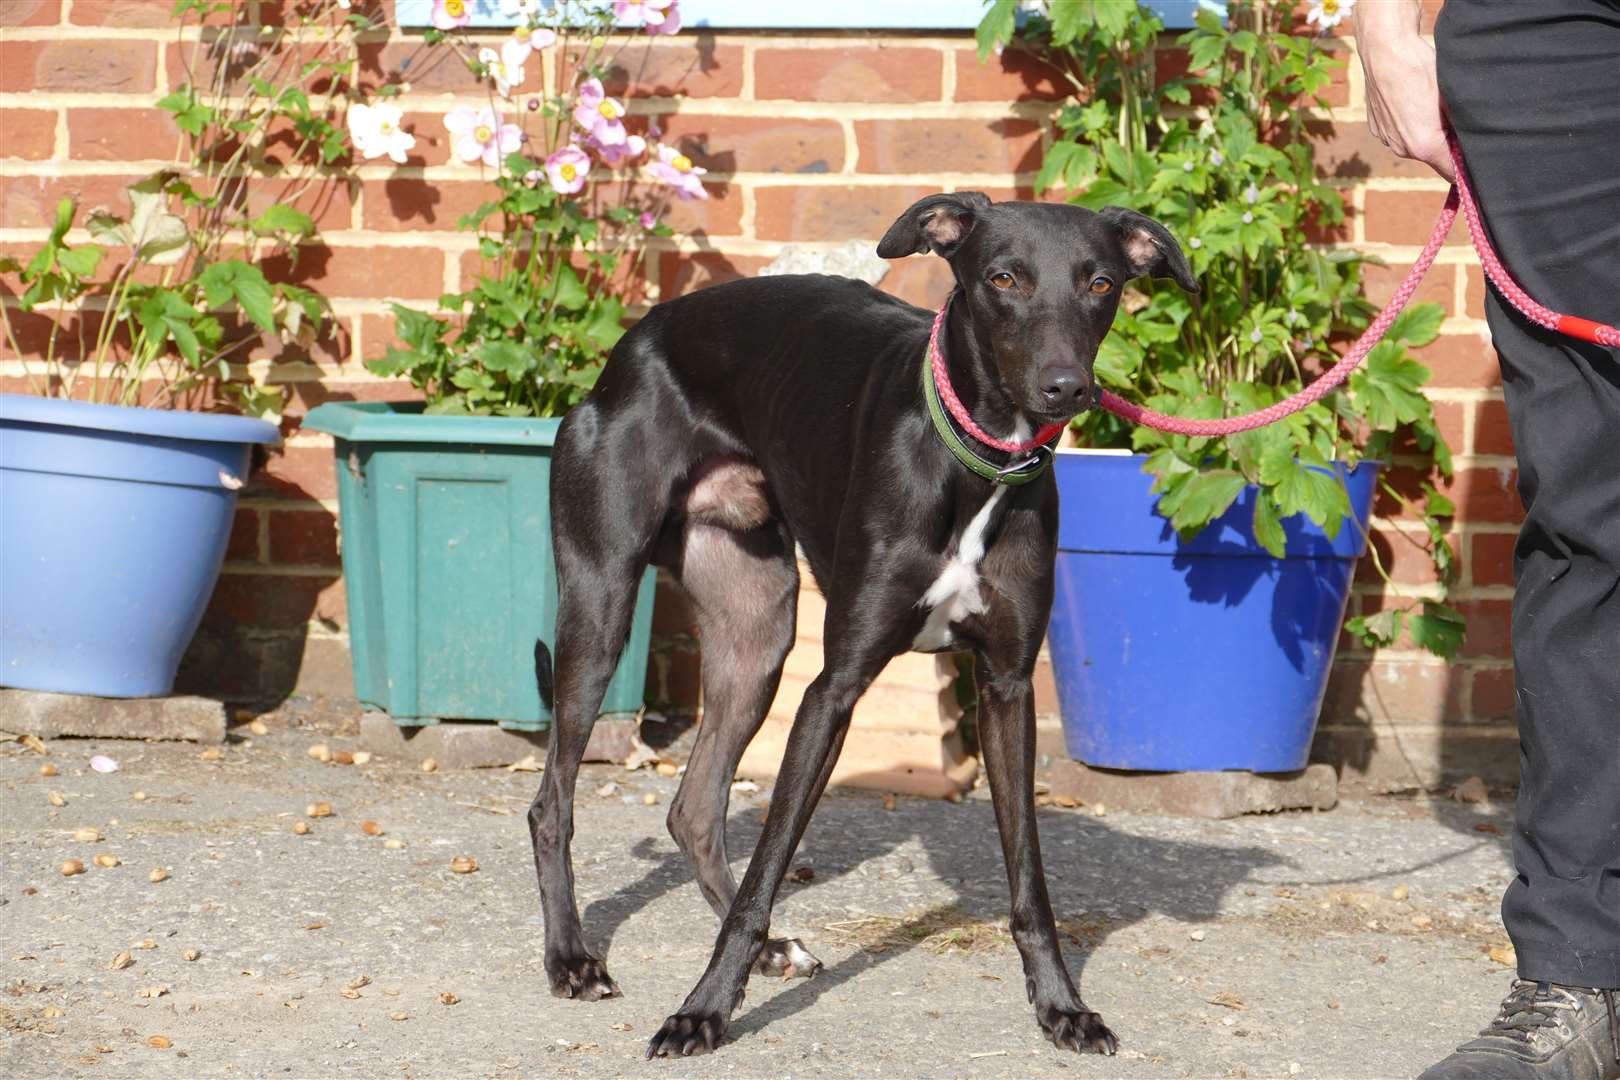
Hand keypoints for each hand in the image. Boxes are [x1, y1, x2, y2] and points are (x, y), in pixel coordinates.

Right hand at [1353, 1, 1454, 181]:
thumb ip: (1460, 128)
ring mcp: (1387, 139)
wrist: (1386, 51)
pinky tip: (1411, 103)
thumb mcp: (1452, 99)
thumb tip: (1469, 142)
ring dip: (1426, 133)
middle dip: (1445, 145)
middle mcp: (1402, 149)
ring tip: (1429, 107)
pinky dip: (1408, 124)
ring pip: (1415, 144)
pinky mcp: (1376, 128)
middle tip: (1455, 120)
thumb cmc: (1422, 69)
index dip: (1466, 169)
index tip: (1476, 163)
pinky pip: (1399, 133)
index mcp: (1425, 146)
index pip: (1452, 172)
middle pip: (1433, 157)